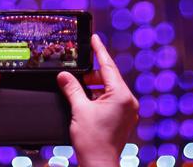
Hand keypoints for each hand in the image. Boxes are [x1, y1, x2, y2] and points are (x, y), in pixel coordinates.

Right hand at [57, 34, 138, 165]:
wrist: (99, 165)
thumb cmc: (93, 141)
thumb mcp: (79, 110)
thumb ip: (72, 88)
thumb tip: (64, 75)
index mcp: (121, 96)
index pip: (109, 67)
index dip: (100, 51)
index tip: (95, 38)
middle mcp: (128, 101)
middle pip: (109, 78)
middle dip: (91, 75)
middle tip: (75, 73)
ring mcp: (127, 111)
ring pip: (109, 90)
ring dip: (93, 88)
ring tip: (77, 90)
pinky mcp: (123, 119)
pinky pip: (111, 100)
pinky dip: (98, 97)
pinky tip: (84, 100)